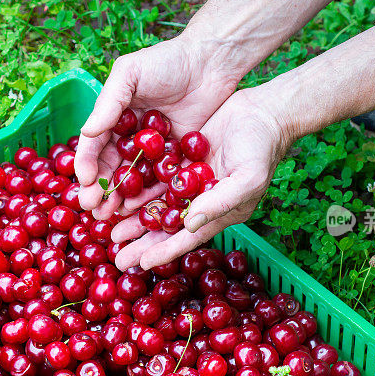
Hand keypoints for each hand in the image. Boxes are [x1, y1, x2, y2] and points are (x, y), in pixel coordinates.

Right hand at [74, 36, 240, 218]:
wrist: (211, 62)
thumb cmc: (167, 61)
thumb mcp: (131, 74)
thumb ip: (109, 102)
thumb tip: (87, 133)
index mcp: (113, 117)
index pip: (94, 146)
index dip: (87, 165)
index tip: (87, 182)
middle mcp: (130, 137)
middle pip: (110, 168)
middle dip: (100, 189)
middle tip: (94, 208)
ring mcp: (153, 150)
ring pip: (132, 180)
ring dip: (120, 198)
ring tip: (111, 215)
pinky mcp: (176, 157)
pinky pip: (160, 180)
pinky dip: (150, 195)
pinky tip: (141, 210)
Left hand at [109, 88, 291, 269]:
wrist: (263, 112)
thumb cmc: (262, 148)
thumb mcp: (247, 178)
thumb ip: (219, 201)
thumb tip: (189, 225)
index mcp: (219, 212)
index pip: (188, 237)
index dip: (165, 251)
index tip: (142, 263)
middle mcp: (201, 201)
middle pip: (167, 227)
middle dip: (142, 242)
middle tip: (117, 256)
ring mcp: (190, 181)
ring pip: (157, 204)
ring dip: (135, 217)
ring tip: (111, 231)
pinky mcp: (181, 161)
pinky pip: (156, 178)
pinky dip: (139, 188)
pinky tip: (120, 196)